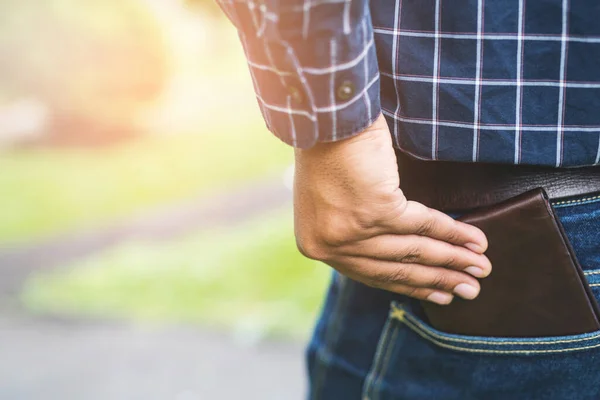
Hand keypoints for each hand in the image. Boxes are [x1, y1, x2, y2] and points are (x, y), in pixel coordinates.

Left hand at [293, 114, 490, 304]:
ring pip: (414, 251)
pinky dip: (454, 233)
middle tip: (470, 290)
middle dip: (440, 279)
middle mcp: (330, 244)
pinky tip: (476, 241)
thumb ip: (355, 229)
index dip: (411, 285)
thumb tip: (397, 251)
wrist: (327, 116)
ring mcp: (352, 231)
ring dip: (454, 260)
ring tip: (482, 268)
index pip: (372, 274)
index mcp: (317, 244)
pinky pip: (424, 225)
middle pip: (396, 269)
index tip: (438, 293)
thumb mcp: (333, 201)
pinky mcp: (375, 212)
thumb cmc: (330, 150)